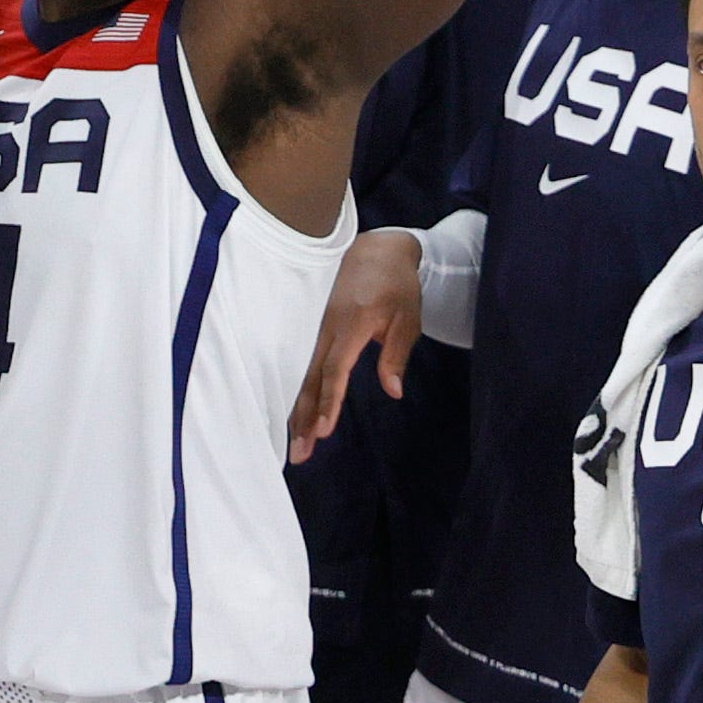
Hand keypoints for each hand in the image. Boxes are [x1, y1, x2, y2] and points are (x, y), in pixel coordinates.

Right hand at [288, 226, 425, 459]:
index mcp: (351, 324)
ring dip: (298, 410)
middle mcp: (327, 328)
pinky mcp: (315, 329)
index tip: (324, 430)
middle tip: (299, 453)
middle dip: (304, 418)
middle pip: (310, 379)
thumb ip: (395, 354)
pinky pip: (304, 365)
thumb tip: (392, 391)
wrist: (376, 249)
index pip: (335, 368)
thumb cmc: (397, 285)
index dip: (329, 400)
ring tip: (295, 444)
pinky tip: (295, 414)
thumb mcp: (407, 318)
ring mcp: (316, 327)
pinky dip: (299, 392)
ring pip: (303, 375)